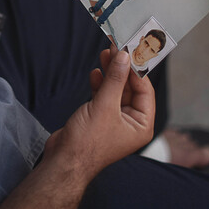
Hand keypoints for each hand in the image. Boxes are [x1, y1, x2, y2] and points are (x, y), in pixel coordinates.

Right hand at [43, 46, 154, 179]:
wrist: (64, 161)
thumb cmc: (87, 142)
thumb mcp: (104, 106)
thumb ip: (115, 79)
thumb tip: (123, 57)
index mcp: (142, 125)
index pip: (145, 90)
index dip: (136, 69)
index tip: (129, 50)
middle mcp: (131, 123)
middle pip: (130, 88)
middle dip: (122, 68)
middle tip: (116, 46)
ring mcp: (114, 120)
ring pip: (116, 90)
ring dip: (110, 73)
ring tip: (105, 53)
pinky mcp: (99, 118)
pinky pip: (104, 96)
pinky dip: (100, 83)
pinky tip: (95, 73)